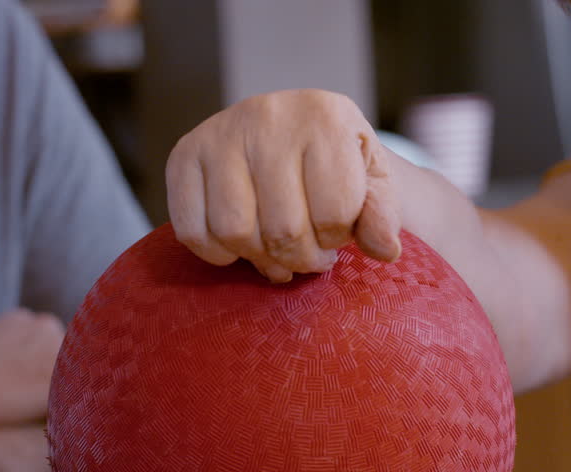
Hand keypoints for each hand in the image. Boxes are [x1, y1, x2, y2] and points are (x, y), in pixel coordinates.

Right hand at [166, 89, 401, 281]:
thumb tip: (386, 249)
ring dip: (260, 258)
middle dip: (302, 258)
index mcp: (326, 115)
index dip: (338, 239)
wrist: (302, 136)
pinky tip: (241, 246)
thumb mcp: (376, 185)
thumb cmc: (344, 167)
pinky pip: (191, 229)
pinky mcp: (184, 154)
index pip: (333, 211)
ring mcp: (221, 132)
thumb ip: (383, 216)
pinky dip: (217, 253)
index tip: (340, 233)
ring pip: (234, 231)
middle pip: (282, 229)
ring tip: (279, 252)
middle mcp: (269, 114)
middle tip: (311, 255)